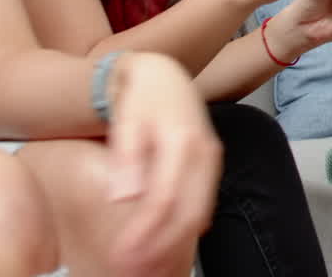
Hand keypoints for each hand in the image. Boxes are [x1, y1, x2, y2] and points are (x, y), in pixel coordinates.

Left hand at [102, 52, 221, 274]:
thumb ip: (126, 158)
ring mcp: (211, 160)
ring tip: (149, 269)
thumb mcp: (126, 120)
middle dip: (162, 249)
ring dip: (176, 246)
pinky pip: (203, 205)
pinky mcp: (209, 166)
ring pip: (200, 214)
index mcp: (182, 142)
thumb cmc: (141, 95)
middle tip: (132, 272)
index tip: (120, 256)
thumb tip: (124, 198)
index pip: (164, 199)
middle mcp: (204, 154)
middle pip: (189, 213)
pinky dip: (186, 231)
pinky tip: (168, 248)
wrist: (163, 74)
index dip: (144, 233)